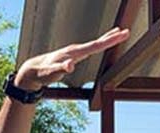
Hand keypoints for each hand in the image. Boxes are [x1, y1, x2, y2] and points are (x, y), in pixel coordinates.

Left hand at [14, 27, 129, 90]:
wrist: (33, 70)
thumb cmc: (43, 73)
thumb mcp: (51, 73)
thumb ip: (60, 69)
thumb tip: (70, 66)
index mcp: (74, 53)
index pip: (95, 46)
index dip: (109, 41)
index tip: (121, 34)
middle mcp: (75, 50)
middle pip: (97, 42)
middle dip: (112, 37)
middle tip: (126, 31)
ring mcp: (74, 52)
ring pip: (94, 43)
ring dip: (107, 39)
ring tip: (118, 33)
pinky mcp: (73, 55)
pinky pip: (89, 48)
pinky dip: (98, 44)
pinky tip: (101, 44)